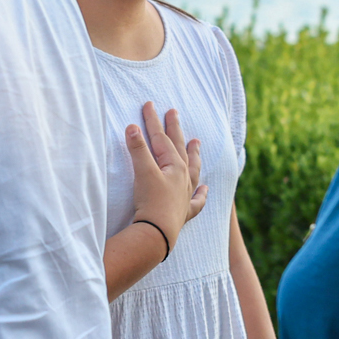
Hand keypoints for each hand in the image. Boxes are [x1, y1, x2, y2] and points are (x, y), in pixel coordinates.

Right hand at [127, 102, 205, 243]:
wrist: (158, 233)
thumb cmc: (151, 202)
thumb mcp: (143, 172)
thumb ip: (138, 149)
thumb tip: (133, 127)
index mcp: (174, 165)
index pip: (162, 138)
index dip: (153, 121)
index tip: (149, 105)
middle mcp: (184, 178)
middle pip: (179, 148)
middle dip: (175, 129)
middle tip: (174, 113)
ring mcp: (185, 194)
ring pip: (193, 169)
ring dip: (194, 154)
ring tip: (196, 142)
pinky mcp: (183, 212)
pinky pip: (196, 200)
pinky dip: (201, 193)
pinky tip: (205, 189)